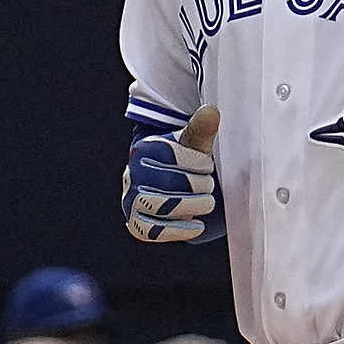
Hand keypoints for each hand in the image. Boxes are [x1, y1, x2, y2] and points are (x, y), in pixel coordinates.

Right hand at [124, 105, 222, 242]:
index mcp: (145, 151)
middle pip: (169, 182)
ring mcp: (132, 201)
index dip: (197, 162)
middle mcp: (132, 175)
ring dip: (192, 206)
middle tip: (209, 186)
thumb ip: (201, 130)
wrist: (172, 191)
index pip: (172, 155)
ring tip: (207, 202)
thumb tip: (211, 112)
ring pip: (162, 207)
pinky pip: (155, 231)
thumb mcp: (193, 146)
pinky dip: (180, 229)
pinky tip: (198, 225)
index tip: (208, 165)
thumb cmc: (185, 165)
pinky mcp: (137, 225)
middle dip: (198, 185)